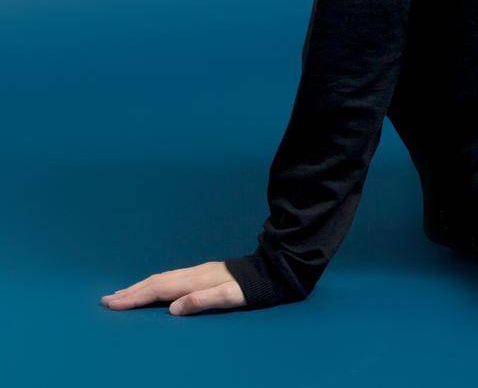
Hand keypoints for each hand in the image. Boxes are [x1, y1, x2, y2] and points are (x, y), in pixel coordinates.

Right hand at [100, 261, 245, 315]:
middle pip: (154, 282)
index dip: (134, 297)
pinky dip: (153, 283)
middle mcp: (192, 274)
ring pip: (161, 279)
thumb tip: (172, 309)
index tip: (112, 304)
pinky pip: (169, 278)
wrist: (268, 270)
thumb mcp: (230, 296)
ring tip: (121, 294)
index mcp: (195, 281)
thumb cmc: (251, 287)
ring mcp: (197, 272)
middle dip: (130, 292)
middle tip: (105, 300)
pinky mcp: (202, 273)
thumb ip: (202, 301)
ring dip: (139, 286)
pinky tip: (150, 287)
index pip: (158, 290)